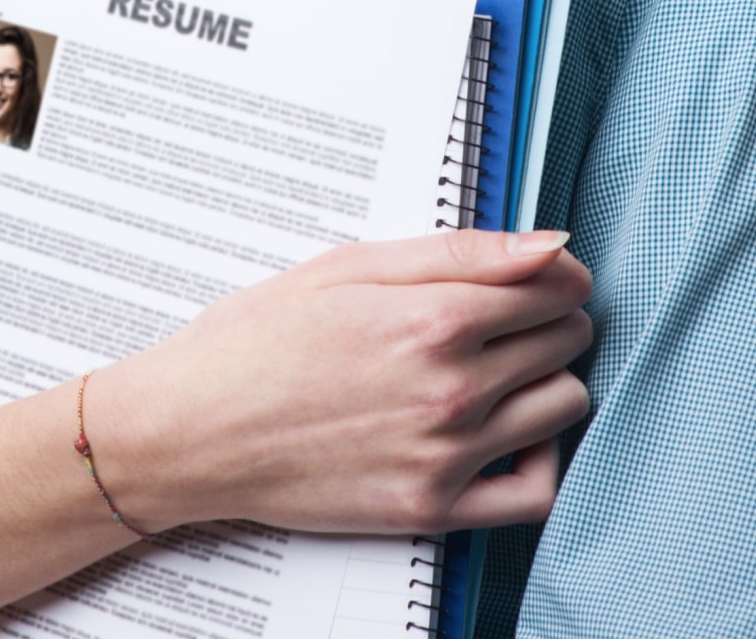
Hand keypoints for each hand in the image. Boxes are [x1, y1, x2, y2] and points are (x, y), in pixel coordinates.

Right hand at [85, 229, 592, 534]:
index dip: (552, 275)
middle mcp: (450, 388)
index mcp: (432, 318)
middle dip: (549, 319)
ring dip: (548, 379)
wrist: (192, 430)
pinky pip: (536, 490)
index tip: (536, 279)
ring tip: (504, 370)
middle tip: (506, 318)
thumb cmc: (256, 341)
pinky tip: (510, 434)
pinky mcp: (431, 508)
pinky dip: (541, 458)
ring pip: (562, 405)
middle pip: (564, 340)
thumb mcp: (351, 265)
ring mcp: (444, 454)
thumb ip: (461, 252)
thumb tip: (551, 247)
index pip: (554, 286)